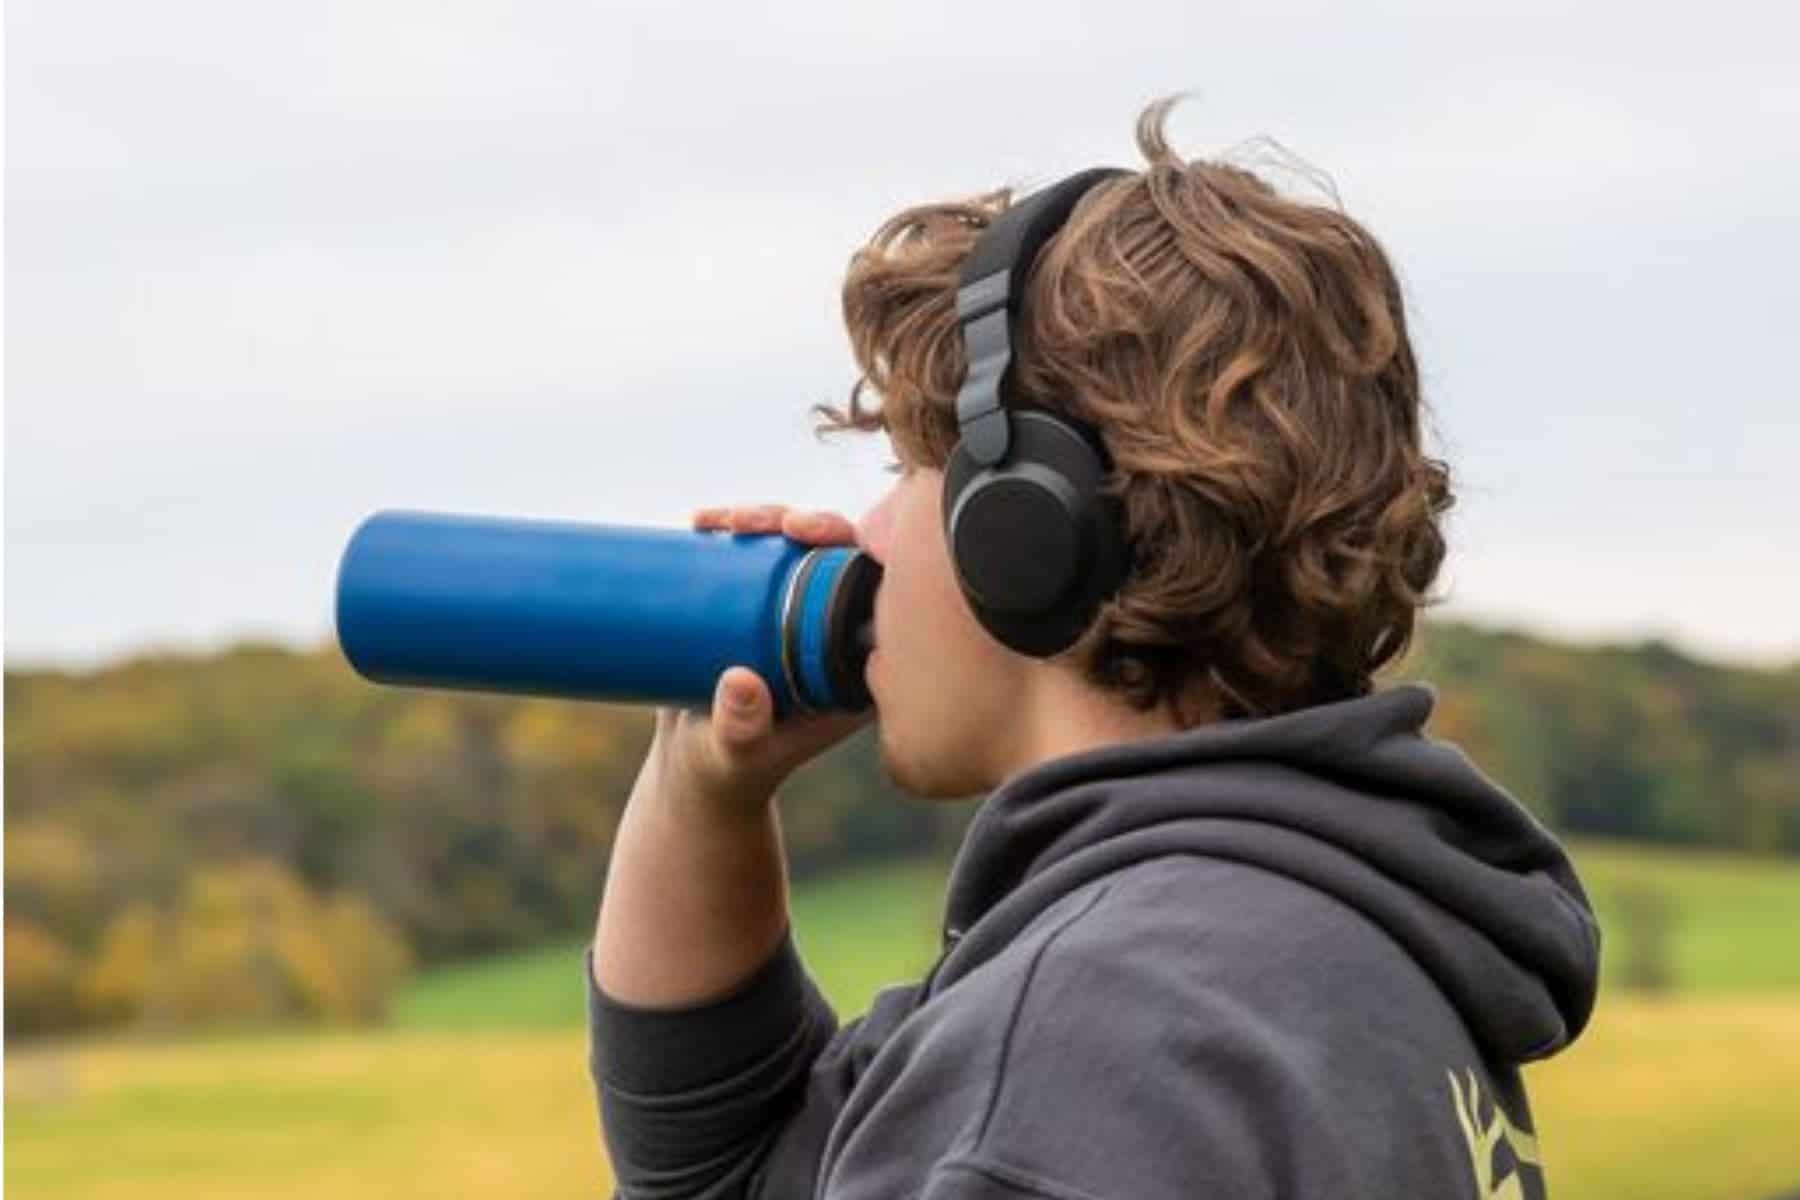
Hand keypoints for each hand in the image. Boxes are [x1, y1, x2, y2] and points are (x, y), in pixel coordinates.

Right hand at [641, 504, 874, 821]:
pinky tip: (702, 521)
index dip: (854, 544)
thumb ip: (742, 729)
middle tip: (744, 521)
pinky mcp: (756, 617)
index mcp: (859, 663)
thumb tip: (742, 683)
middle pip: (834, 557)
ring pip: (792, 551)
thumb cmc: (726, 774)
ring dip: (761, 518)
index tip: (801, 530)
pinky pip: (757, 562)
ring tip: (711, 522)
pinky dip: (734, 533)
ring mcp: (796, 624)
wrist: (695, 778)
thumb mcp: (734, 753)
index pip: (877, 588)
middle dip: (796, 520)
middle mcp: (835, 637)